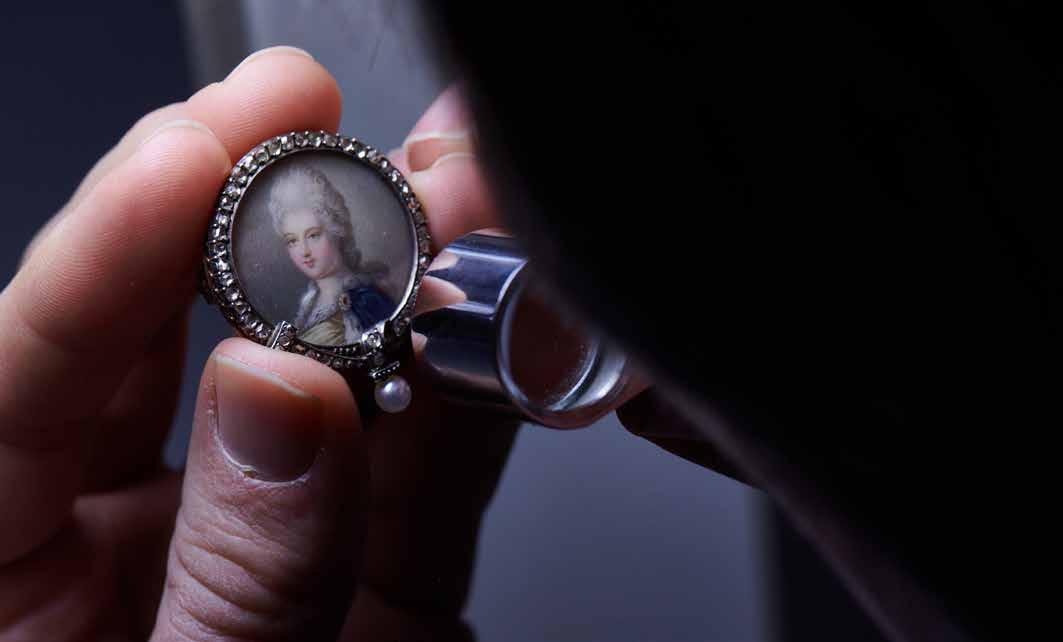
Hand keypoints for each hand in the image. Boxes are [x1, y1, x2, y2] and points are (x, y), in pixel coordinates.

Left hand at [0, 48, 510, 640]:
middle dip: (241, 214)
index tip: (194, 157)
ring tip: (435, 198)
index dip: (106, 252)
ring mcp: (273, 546)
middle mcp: (136, 541)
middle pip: (169, 344)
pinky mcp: (384, 573)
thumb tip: (282, 399)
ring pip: (320, 385)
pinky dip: (479, 395)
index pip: (30, 374)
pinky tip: (502, 320)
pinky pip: (431, 468)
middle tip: (298, 118)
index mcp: (11, 579)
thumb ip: (239, 572)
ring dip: (385, 288)